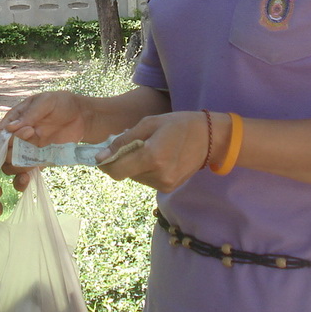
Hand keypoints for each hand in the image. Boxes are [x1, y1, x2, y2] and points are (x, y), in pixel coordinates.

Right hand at [0, 92, 87, 190]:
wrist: (80, 116)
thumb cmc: (61, 104)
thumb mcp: (46, 102)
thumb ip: (30, 114)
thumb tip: (10, 129)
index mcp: (14, 121)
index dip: (7, 139)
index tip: (29, 130)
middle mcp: (17, 138)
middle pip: (2, 155)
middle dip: (14, 153)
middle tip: (35, 138)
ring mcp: (27, 152)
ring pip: (10, 168)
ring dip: (17, 169)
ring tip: (32, 163)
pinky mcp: (38, 163)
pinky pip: (24, 176)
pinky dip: (21, 182)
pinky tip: (26, 180)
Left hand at [94, 110, 212, 192]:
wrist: (209, 138)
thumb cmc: (177, 124)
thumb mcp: (149, 123)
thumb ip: (123, 140)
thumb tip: (101, 157)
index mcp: (152, 156)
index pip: (116, 171)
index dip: (106, 164)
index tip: (105, 155)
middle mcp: (158, 175)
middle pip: (125, 173)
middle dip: (124, 160)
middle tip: (136, 143)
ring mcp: (165, 184)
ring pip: (136, 177)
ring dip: (135, 165)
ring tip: (150, 148)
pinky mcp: (169, 188)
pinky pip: (147, 180)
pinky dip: (146, 170)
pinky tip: (159, 157)